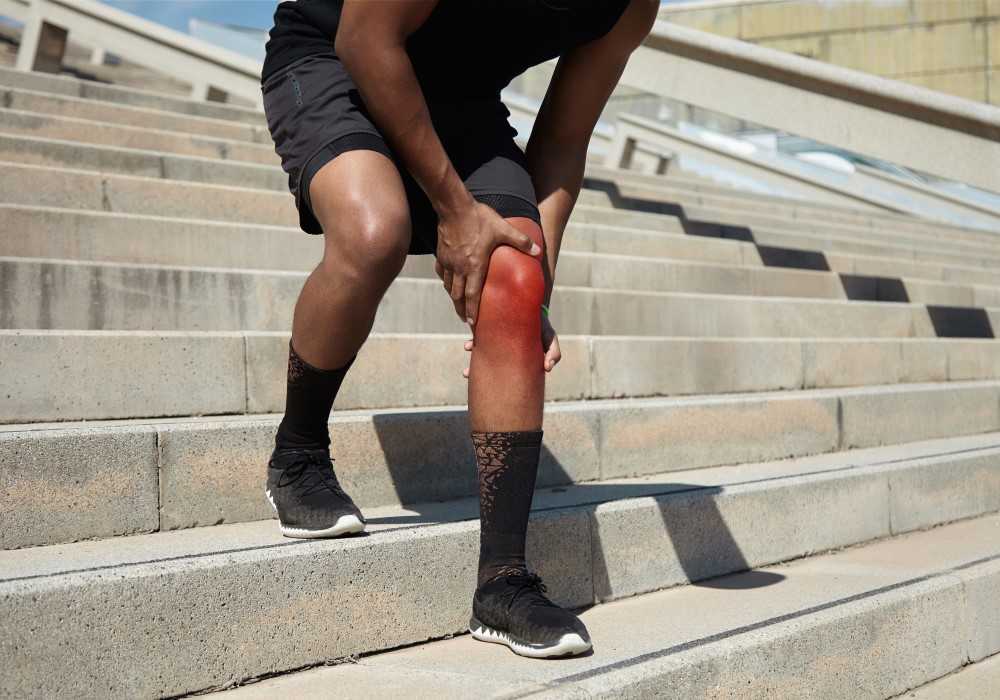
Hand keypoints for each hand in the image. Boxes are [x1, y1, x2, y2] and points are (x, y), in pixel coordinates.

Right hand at [434, 202, 540, 325]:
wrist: (453, 206)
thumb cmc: (479, 218)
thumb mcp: (503, 229)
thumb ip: (521, 241)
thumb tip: (538, 250)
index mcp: (475, 265)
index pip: (472, 295)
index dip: (472, 310)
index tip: (472, 323)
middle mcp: (459, 267)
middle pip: (458, 296)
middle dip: (461, 310)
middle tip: (466, 320)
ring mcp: (448, 261)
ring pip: (449, 286)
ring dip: (454, 298)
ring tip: (458, 305)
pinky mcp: (441, 254)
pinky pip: (442, 273)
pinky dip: (446, 281)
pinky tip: (450, 283)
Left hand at [462, 311, 560, 377]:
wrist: (533, 302)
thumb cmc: (542, 325)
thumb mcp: (550, 338)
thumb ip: (553, 353)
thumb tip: (548, 369)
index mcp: (513, 356)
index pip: (501, 370)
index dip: (492, 377)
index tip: (484, 386)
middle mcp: (501, 348)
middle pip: (486, 361)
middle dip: (474, 369)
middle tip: (465, 374)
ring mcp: (494, 335)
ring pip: (480, 345)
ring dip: (472, 348)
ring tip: (468, 347)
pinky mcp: (490, 321)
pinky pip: (478, 330)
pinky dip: (475, 333)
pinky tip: (471, 335)